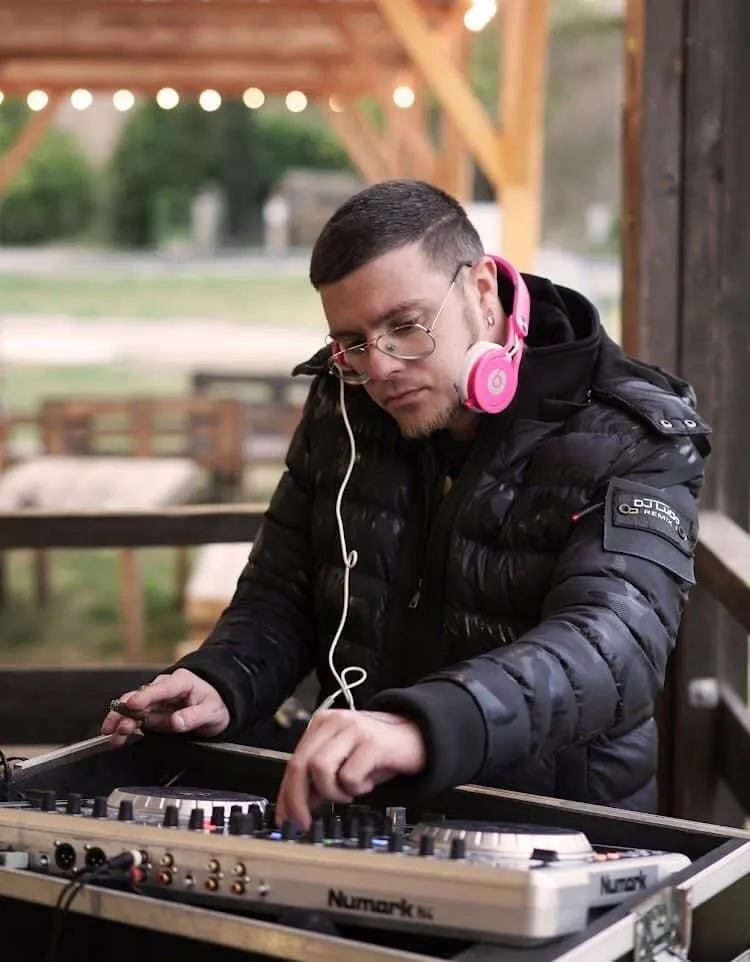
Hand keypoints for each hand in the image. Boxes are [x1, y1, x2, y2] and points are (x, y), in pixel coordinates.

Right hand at [100, 669, 230, 745]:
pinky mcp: (150, 713)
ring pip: (132, 708)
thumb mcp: (212, 712)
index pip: (162, 687)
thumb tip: (176, 722)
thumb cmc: (214, 704)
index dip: (146, 696)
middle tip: (120, 726)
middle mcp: (164, 688)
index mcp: (181, 682)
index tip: (132, 704)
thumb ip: (195, 716)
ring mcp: (155, 701)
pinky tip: (115, 738)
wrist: (215, 708)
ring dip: (120, 720)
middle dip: (127, 710)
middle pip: (141, 696)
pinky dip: (122, 728)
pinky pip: (133, 719)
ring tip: (113, 734)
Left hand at [275, 710, 426, 829]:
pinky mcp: (372, 742)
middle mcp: (334, 721)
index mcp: (322, 724)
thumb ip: (320, 779)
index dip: (286, 794)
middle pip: (300, 764)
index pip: (293, 761)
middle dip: (298, 799)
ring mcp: (353, 729)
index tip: (285, 819)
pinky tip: (367, 783)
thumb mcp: (345, 762)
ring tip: (350, 792)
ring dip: (333, 791)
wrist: (417, 736)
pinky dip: (356, 788)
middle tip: (306, 821)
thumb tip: (297, 806)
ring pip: (320, 768)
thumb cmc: (379, 752)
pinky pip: (350, 776)